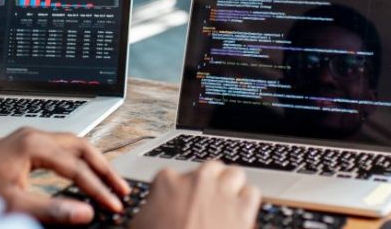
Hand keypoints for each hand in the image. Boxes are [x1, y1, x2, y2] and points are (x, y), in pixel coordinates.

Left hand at [0, 128, 129, 224]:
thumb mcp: (15, 204)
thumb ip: (51, 209)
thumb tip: (85, 214)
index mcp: (33, 145)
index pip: (77, 167)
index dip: (98, 188)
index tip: (113, 205)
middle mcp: (34, 135)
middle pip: (82, 147)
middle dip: (104, 169)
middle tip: (121, 189)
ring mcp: (29, 138)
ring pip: (73, 145)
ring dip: (93, 163)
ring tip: (110, 182)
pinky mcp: (25, 145)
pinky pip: (61, 148)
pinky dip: (78, 161)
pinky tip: (84, 174)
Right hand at [132, 161, 260, 228]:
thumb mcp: (139, 226)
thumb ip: (148, 212)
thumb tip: (153, 213)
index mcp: (167, 182)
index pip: (174, 175)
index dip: (178, 191)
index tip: (179, 203)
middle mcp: (196, 182)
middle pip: (210, 168)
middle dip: (210, 182)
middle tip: (206, 199)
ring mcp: (221, 193)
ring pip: (235, 174)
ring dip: (232, 186)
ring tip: (227, 202)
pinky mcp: (242, 210)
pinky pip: (252, 193)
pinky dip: (247, 202)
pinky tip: (240, 213)